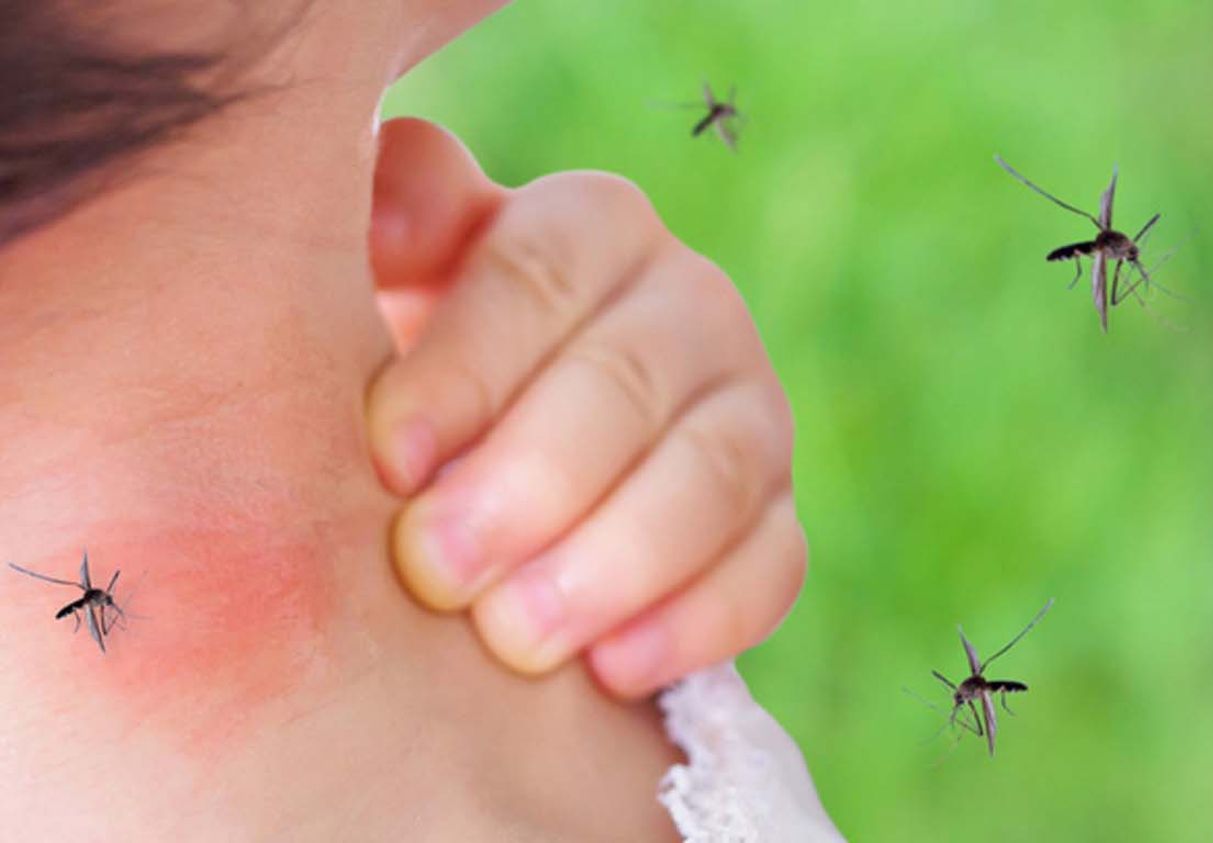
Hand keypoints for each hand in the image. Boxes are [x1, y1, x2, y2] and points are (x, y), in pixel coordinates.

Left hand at [365, 118, 805, 697]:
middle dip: (531, 483)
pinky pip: (770, 567)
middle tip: (435, 570)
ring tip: (515, 641)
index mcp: (590, 228)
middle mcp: (689, 305)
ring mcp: (749, 414)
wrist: (504, 468)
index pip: (539, 274)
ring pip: (712, 475)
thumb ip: (392, 226)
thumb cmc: (429, 374)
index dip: (465, 369)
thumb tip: (393, 201)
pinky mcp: (776, 518)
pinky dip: (696, 622)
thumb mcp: (393, 284)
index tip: (387, 461)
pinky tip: (611, 671)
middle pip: (627, 381)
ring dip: (613, 562)